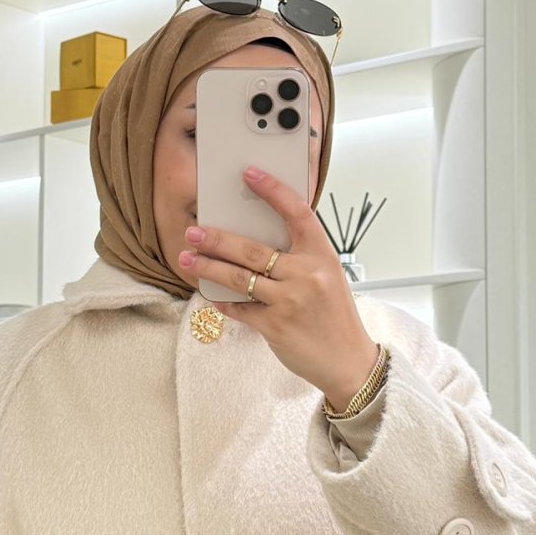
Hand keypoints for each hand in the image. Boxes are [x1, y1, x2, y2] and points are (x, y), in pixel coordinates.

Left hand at [178, 167, 379, 408]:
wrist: (348, 360)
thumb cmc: (335, 316)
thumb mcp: (327, 277)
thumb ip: (299, 258)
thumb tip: (256, 239)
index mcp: (322, 255)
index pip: (297, 213)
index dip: (272, 191)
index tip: (249, 174)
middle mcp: (307, 274)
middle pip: (252, 250)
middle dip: (217, 239)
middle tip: (193, 231)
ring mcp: (290, 301)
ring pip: (238, 277)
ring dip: (208, 266)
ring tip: (188, 257)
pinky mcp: (275, 326)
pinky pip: (239, 308)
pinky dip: (223, 301)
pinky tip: (210, 296)